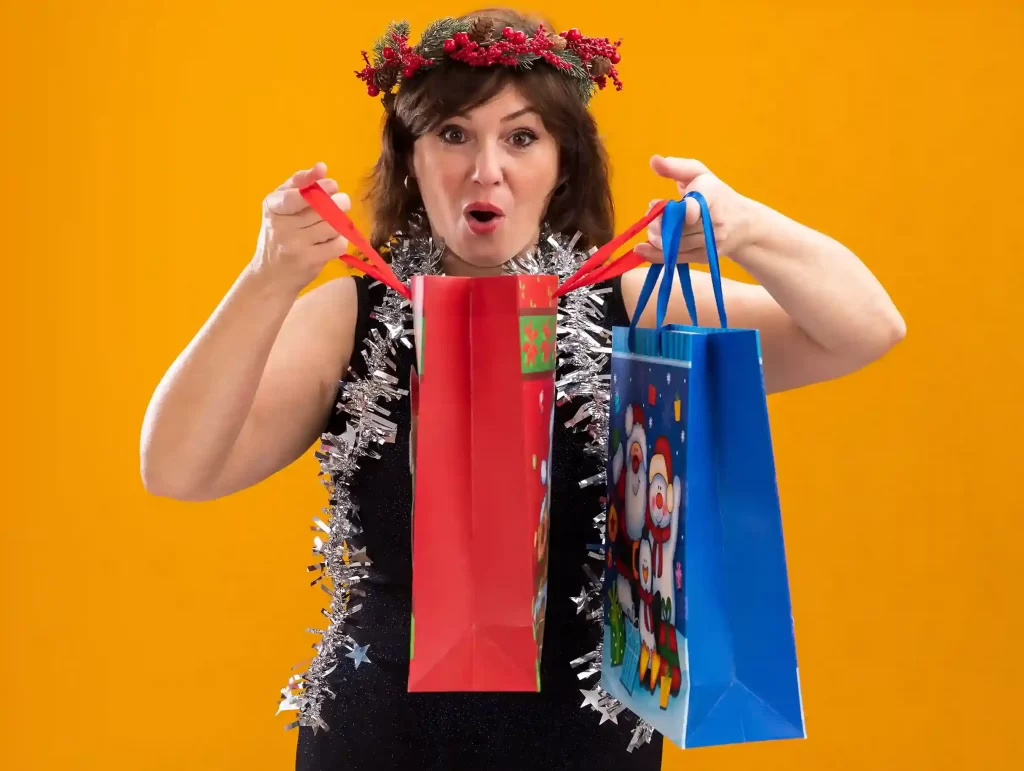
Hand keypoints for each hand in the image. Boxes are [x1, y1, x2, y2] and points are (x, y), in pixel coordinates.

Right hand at [251, 162, 350, 289]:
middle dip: (339, 203)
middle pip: (324, 208)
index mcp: (272, 207)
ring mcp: (294, 245)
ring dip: (339, 224)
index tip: (333, 185)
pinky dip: (339, 241)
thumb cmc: (279, 236)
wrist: (270, 277)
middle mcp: (281, 226)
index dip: (321, 187)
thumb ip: (298, 184)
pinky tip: (329, 243)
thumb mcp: (280, 207)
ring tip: (331, 226)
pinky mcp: (309, 261)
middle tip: (341, 203)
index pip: (298, 194)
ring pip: (333, 225)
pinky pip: (337, 244)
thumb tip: (321, 167)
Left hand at [634, 156, 754, 264]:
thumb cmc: (717, 194)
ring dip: (655, 238)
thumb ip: (675, 167)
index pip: (692, 207)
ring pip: (674, 245)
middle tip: (651, 218)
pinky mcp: (705, 257)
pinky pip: (676, 259)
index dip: (674, 212)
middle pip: (675, 228)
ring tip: (653, 229)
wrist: (744, 224)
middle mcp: (713, 221)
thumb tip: (653, 160)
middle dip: (656, 224)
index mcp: (711, 196)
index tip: (654, 205)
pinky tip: (642, 249)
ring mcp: (710, 242)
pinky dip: (656, 255)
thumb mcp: (699, 174)